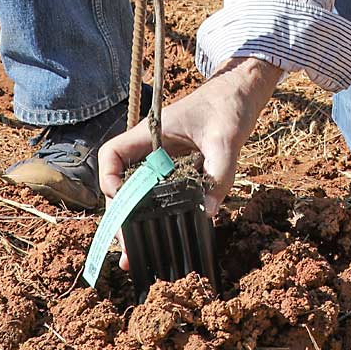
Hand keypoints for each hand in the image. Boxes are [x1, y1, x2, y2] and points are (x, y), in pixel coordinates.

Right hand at [98, 57, 281, 234]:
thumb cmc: (228, 106)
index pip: (111, 155)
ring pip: (138, 193)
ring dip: (136, 223)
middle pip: (121, 184)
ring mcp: (162, 160)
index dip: (108, 179)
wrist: (241, 93)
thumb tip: (207, 213)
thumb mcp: (225, 138)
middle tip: (128, 249)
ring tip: (136, 256)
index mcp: (150, 133)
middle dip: (122, 217)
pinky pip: (160, 194)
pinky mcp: (177, 169)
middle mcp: (150, 148)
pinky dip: (157, 216)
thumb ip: (218, 173)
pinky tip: (161, 240)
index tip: (123, 203)